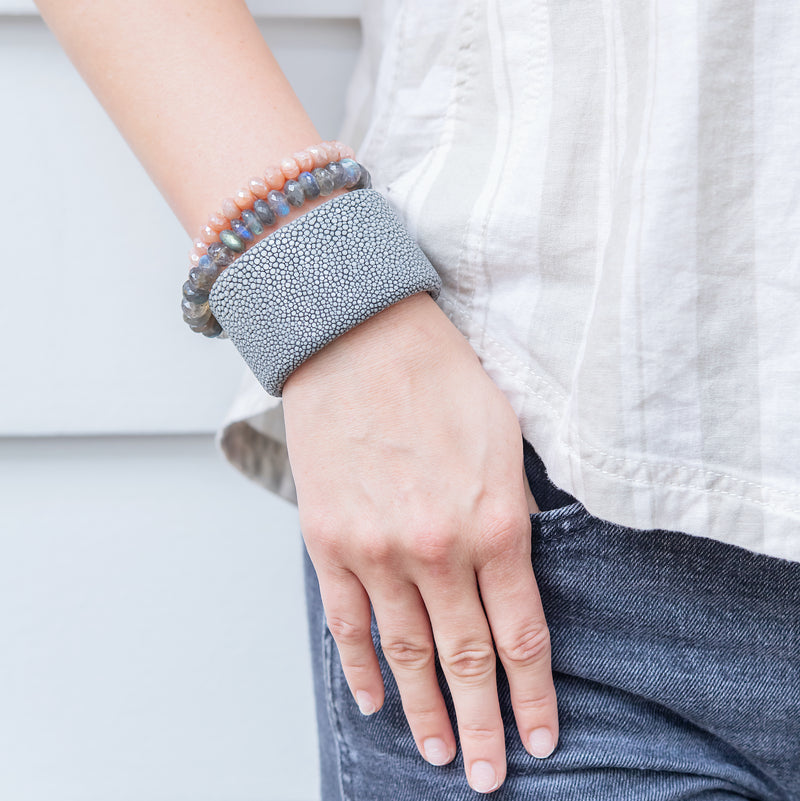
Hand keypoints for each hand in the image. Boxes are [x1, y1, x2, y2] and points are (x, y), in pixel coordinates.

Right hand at [282, 291, 557, 793]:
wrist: (357, 336)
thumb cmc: (438, 375)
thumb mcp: (506, 437)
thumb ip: (516, 511)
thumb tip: (518, 566)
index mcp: (494, 522)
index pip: (521, 635)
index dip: (534, 694)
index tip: (542, 735)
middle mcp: (437, 548)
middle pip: (466, 659)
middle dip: (484, 724)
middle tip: (494, 775)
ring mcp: (376, 550)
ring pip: (407, 653)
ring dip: (425, 711)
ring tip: (443, 753)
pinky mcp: (328, 539)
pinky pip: (347, 623)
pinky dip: (363, 668)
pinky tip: (376, 701)